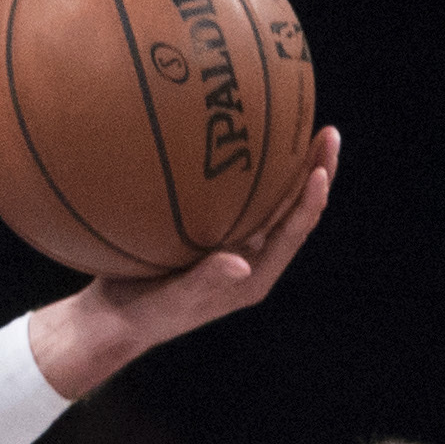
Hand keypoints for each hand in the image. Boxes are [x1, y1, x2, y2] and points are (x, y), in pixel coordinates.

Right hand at [26, 129, 338, 393]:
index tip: (321, 168)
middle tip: (328, 132)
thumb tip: (242, 265)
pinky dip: (254, 169)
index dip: (311, 201)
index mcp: (254, 277)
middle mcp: (253, 258)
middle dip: (315, 172)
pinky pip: (244, 196)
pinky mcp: (215, 233)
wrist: (115, 318)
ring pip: (274, 201)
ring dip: (292, 167)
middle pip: (294, 211)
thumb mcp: (173, 299)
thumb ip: (205, 281)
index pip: (292, 233)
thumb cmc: (143, 313)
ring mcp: (236, 244)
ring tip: (303, 125)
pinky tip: (247, 139)